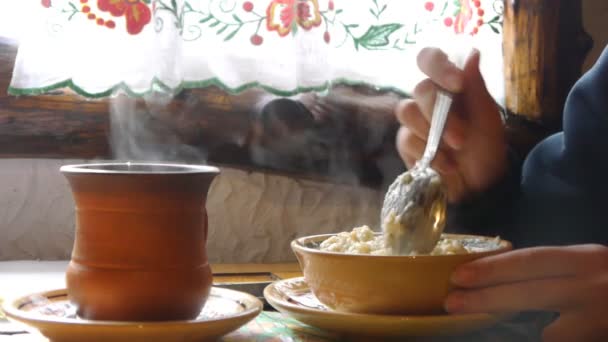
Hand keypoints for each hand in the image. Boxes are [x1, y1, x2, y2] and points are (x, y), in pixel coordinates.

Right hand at [395, 47, 507, 201]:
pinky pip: (405, 139)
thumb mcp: (487, 117)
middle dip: (442, 114)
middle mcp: (428, 99)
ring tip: (455, 151)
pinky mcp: (406, 144)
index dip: (438, 66)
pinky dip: (428, 153)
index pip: (430, 59)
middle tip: (461, 137)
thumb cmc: (486, 148)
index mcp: (448, 85)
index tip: (456, 84)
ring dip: (432, 132)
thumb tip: (472, 51)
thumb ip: (475, 86)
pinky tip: (445, 166)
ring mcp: (415, 121)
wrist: (480, 186)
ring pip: (406, 111)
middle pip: (420, 89)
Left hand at [445, 244, 607, 341]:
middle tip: (453, 302)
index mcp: (584, 259)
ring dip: (508, 329)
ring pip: (545, 330)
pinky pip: (558, 341)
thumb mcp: (587, 265)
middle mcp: (590, 285)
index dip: (492, 268)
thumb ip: (554, 269)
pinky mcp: (597, 338)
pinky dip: (536, 340)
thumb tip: (500, 274)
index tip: (460, 274)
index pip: (531, 260)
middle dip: (488, 298)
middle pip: (530, 292)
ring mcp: (597, 318)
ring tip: (473, 327)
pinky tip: (513, 337)